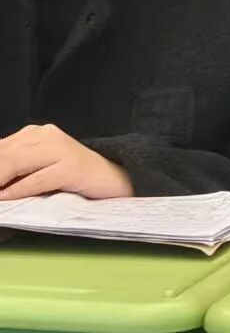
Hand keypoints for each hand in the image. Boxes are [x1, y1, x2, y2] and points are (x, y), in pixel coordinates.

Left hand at [0, 124, 132, 200]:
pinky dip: (17, 191)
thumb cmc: (75, 178)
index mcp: (36, 133)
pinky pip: (36, 179)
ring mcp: (60, 149)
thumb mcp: (39, 168)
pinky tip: (6, 199)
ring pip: (15, 163)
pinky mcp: (71, 167)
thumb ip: (15, 167)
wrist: (116, 179)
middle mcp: (47, 135)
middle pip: (3, 155)